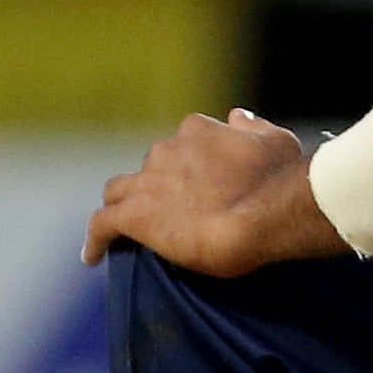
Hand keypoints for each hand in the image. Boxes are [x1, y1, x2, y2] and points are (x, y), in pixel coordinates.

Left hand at [85, 111, 352, 275]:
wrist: (268, 212)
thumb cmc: (280, 179)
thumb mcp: (277, 141)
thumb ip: (254, 128)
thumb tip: (238, 116)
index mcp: (198, 131)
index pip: (181, 145)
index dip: (185, 166)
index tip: (195, 184)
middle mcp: (168, 149)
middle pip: (149, 168)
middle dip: (156, 186)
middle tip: (172, 212)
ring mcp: (148, 182)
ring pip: (119, 191)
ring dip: (122, 205)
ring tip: (126, 229)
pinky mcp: (135, 216)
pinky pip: (102, 225)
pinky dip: (96, 240)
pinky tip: (92, 256)